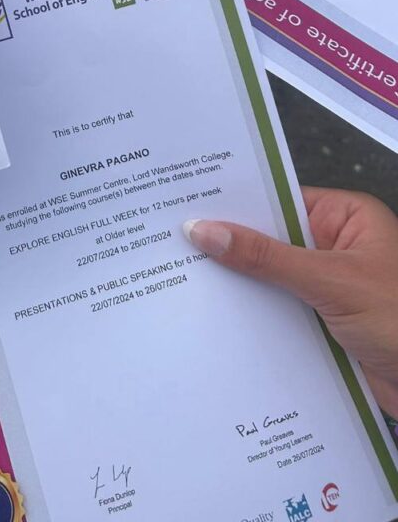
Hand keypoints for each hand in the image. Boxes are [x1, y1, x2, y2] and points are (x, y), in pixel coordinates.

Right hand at [184, 186, 397, 416]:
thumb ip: (267, 258)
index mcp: (347, 217)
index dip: (235, 205)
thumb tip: (206, 230)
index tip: (188, 206)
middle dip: (232, 248)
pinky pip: (281, 311)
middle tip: (175, 246)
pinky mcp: (326, 323)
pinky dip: (257, 316)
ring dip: (242, 286)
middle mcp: (337, 246)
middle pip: (272, 240)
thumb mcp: (331, 281)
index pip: (278, 200)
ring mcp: (331, 286)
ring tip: (185, 283)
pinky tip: (221, 320)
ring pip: (272, 278)